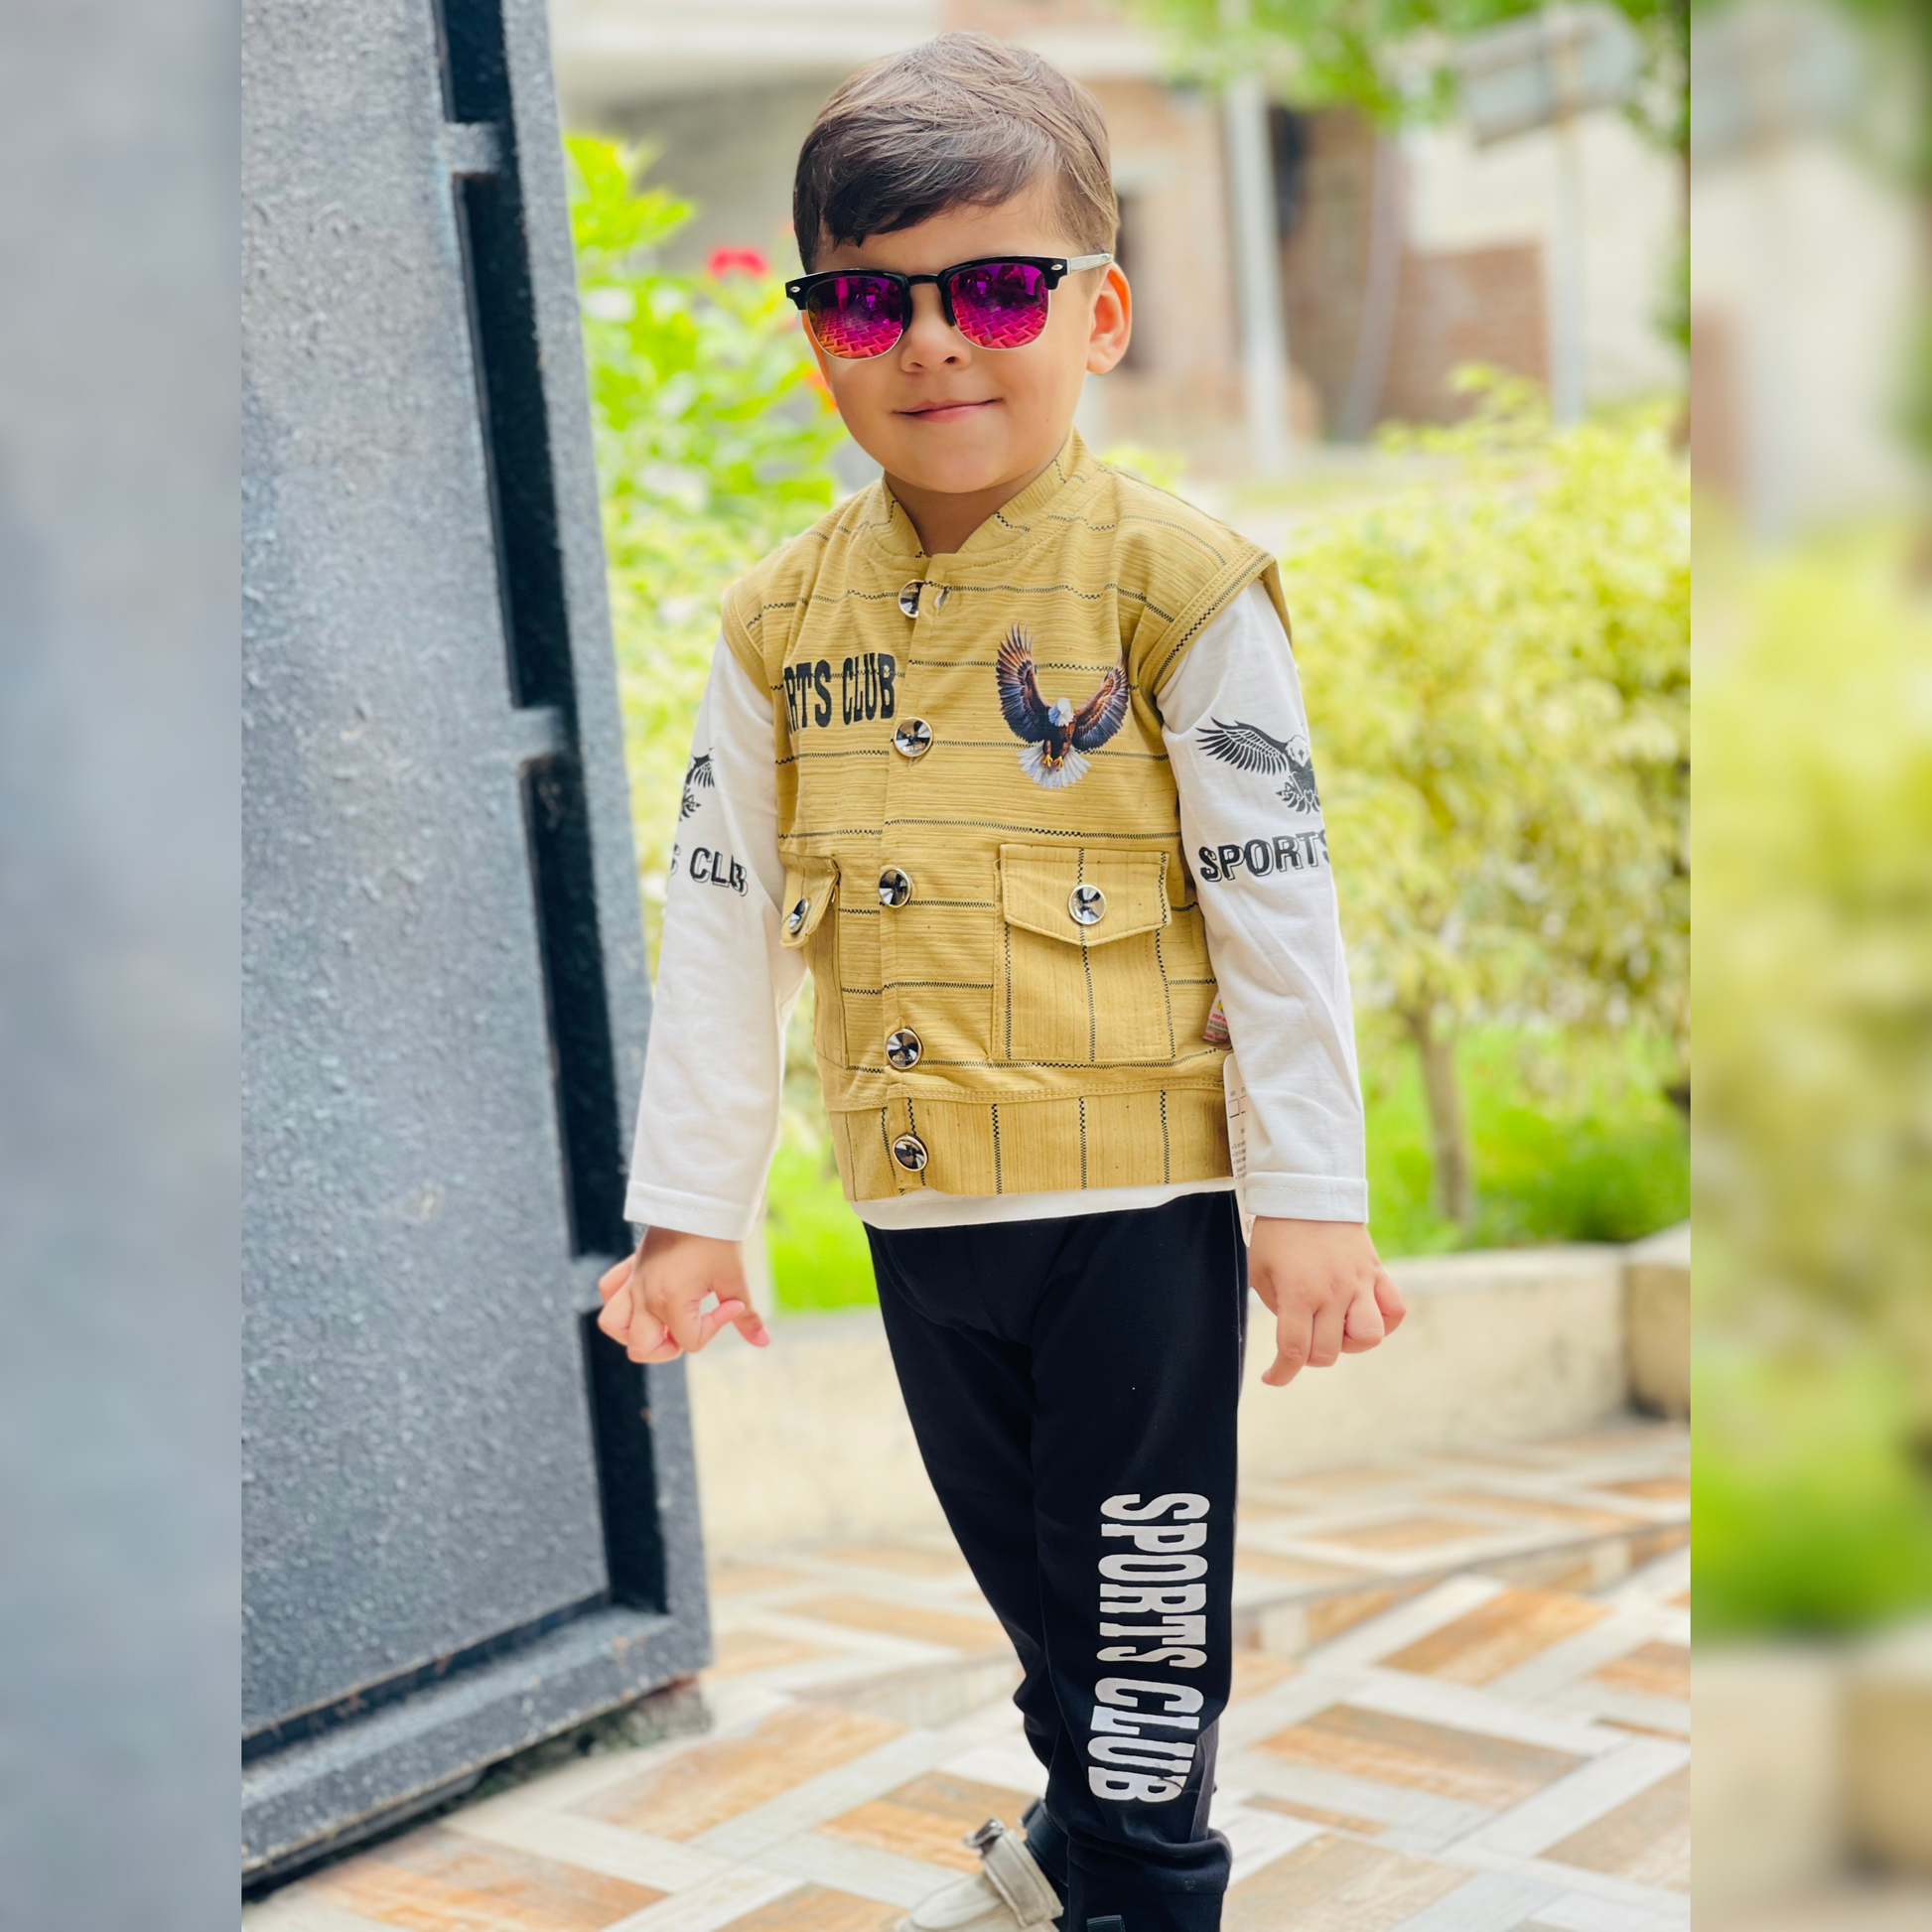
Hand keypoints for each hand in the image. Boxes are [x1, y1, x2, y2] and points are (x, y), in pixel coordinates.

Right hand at [595, 1225, 770, 1363]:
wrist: (698, 1200)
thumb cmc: (716, 1238)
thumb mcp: (734, 1279)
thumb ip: (746, 1316)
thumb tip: (763, 1342)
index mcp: (670, 1302)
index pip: (689, 1342)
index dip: (714, 1328)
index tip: (730, 1304)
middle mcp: (644, 1297)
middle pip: (642, 1348)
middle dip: (667, 1349)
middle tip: (690, 1328)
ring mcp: (633, 1282)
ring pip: (613, 1324)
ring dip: (634, 1333)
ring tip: (661, 1325)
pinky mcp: (630, 1266)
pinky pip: (609, 1289)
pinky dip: (621, 1301)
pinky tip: (645, 1299)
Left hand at [1246, 1218, 1403, 1387]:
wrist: (1307, 1190)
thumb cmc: (1277, 1232)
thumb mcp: (1260, 1271)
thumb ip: (1277, 1308)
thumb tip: (1296, 1336)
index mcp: (1298, 1293)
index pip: (1294, 1350)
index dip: (1283, 1372)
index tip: (1273, 1377)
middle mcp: (1332, 1292)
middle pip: (1328, 1352)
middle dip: (1309, 1356)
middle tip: (1299, 1337)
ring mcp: (1359, 1282)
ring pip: (1369, 1337)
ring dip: (1349, 1343)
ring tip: (1334, 1326)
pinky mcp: (1377, 1272)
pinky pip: (1395, 1310)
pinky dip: (1384, 1321)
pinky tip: (1363, 1314)